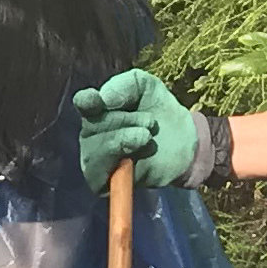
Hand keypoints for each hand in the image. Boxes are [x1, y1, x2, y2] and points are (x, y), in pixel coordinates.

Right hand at [72, 69, 212, 191]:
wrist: (184, 142)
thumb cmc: (159, 111)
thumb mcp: (146, 87)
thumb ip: (125, 85)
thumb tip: (103, 99)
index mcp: (97, 109)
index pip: (82, 103)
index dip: (87, 101)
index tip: (98, 101)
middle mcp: (91, 134)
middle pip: (94, 124)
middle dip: (126, 119)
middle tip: (151, 122)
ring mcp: (95, 160)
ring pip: (98, 147)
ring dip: (127, 137)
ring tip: (148, 135)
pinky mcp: (102, 182)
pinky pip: (98, 172)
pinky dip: (119, 156)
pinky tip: (138, 148)